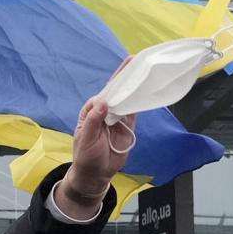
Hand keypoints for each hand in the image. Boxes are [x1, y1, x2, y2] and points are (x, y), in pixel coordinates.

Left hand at [58, 57, 137, 217]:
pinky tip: (146, 89)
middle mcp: (104, 111)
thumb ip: (93, 120)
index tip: (120, 76)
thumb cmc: (86, 155)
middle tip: (134, 60)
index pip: (101, 95)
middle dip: (123, 77)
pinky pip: (134, 110)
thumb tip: (103, 102)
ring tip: (143, 69)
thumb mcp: (86, 138)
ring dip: (133, 85)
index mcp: (91, 111)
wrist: (97, 173)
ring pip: (126, 98)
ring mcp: (117, 117)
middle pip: (115, 92)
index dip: (110, 84)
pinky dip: (140, 100)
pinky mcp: (128, 125)